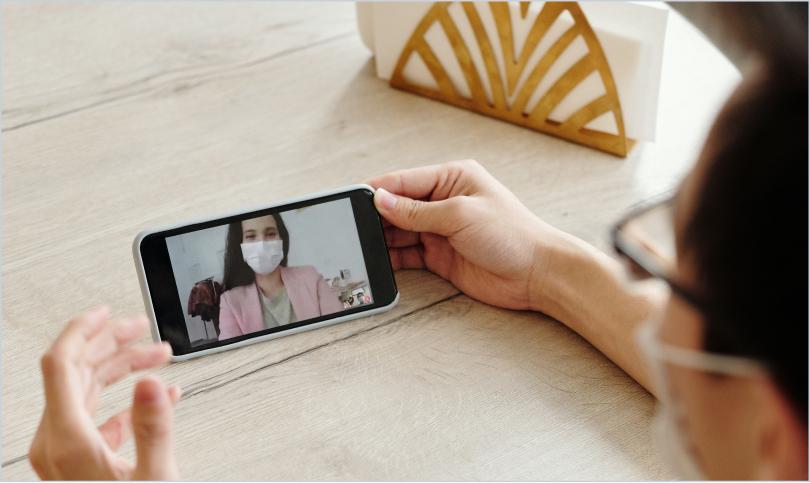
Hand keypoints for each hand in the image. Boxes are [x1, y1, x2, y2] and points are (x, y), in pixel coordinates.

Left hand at [29, 307, 179, 479]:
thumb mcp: (152, 476)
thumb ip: (153, 429)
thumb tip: (151, 384)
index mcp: (66, 440)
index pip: (61, 364)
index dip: (82, 330)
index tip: (104, 312)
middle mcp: (56, 442)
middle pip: (76, 372)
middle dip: (113, 344)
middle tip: (142, 328)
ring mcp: (63, 453)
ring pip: (86, 391)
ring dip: (122, 369)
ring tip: (157, 356)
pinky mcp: (75, 462)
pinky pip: (96, 417)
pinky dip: (124, 402)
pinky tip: (155, 399)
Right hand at [367, 160, 568, 310]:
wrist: (538, 274)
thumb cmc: (511, 234)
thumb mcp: (460, 215)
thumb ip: (417, 211)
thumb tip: (380, 201)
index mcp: (451, 178)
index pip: (404, 180)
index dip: (376, 190)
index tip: (350, 199)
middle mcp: (443, 201)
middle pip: (398, 205)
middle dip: (375, 216)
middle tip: (349, 227)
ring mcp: (441, 230)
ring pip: (399, 231)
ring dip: (381, 238)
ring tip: (359, 245)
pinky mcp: (440, 256)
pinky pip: (407, 254)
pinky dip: (392, 258)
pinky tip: (378, 261)